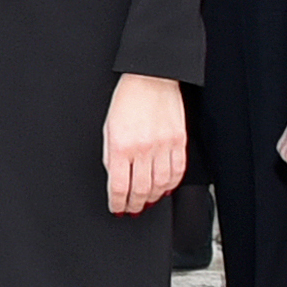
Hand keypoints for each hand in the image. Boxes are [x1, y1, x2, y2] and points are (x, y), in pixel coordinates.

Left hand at [105, 72, 189, 216]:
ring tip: (146, 201)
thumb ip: (110, 156)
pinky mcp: (179, 141)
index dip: (117, 203)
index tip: (116, 208)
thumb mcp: (108, 128)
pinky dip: (170, 184)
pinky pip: (177, 171)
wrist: (151, 78)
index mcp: (121, 145)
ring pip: (160, 185)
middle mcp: (143, 148)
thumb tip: (114, 178)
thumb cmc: (127, 99)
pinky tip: (164, 188)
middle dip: (134, 204)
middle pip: (140, 190)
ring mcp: (164, 146)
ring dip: (152, 197)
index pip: (119, 186)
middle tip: (131, 209)